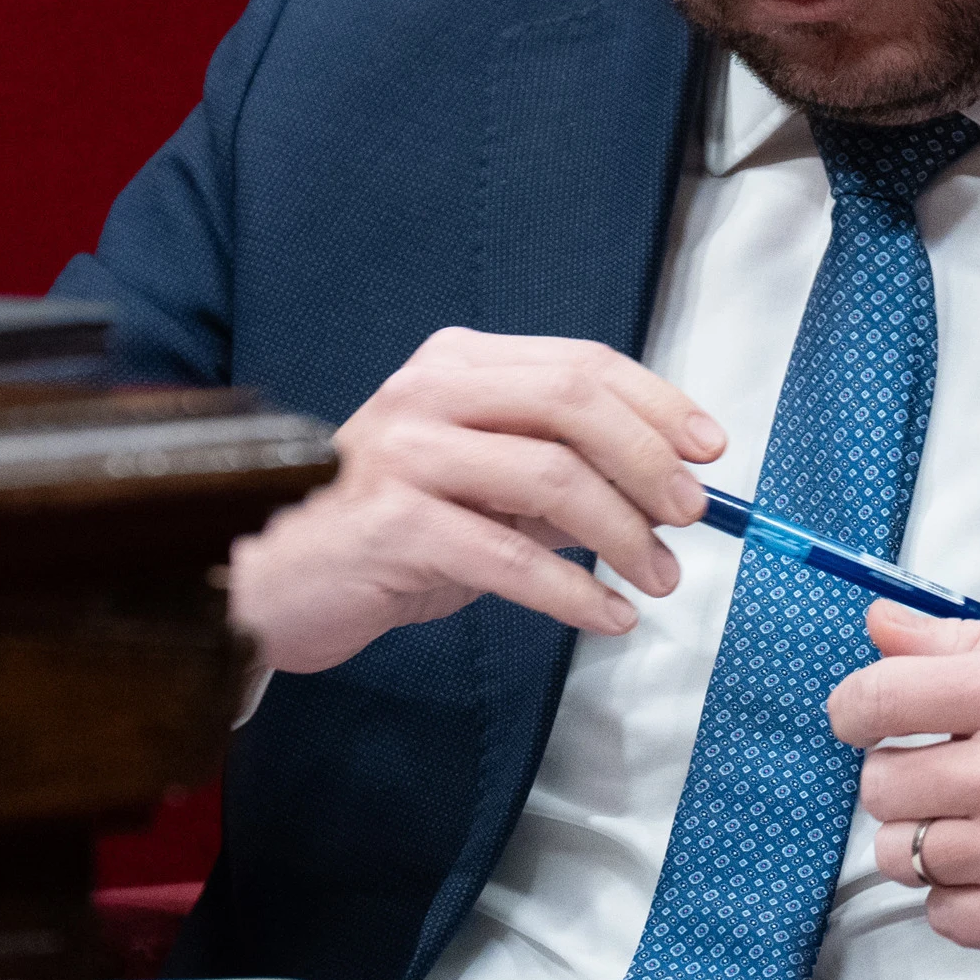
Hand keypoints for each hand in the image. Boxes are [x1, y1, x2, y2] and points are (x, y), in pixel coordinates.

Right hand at [225, 328, 722, 675]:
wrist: (270, 582)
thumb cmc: (382, 533)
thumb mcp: (476, 488)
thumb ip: (553, 476)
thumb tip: (659, 487)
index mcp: (457, 366)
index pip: (581, 364)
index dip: (658, 404)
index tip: (710, 447)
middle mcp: (429, 394)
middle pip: (574, 403)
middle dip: (650, 460)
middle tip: (691, 513)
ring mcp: (407, 455)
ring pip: (552, 476)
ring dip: (623, 533)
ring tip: (659, 577)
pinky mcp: (394, 525)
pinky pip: (511, 555)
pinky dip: (574, 591)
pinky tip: (608, 615)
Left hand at [829, 605, 979, 967]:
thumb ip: (966, 638)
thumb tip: (879, 624)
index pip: (876, 699)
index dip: (857, 710)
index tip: (872, 720)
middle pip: (879, 784)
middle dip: (901, 778)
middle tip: (952, 777)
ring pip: (900, 854)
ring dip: (927, 841)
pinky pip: (940, 913)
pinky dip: (961, 896)